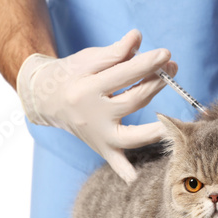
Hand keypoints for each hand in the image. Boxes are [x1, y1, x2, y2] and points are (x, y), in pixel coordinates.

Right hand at [17, 30, 176, 183]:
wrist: (45, 98)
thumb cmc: (70, 75)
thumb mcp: (87, 59)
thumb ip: (114, 52)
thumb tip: (138, 37)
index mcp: (87, 89)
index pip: (124, 75)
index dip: (147, 63)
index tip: (166, 54)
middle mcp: (92, 115)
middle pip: (132, 102)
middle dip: (155, 84)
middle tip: (171, 69)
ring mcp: (97, 135)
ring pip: (130, 136)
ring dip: (154, 130)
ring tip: (171, 119)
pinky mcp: (99, 147)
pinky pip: (114, 162)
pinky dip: (124, 171)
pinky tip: (136, 179)